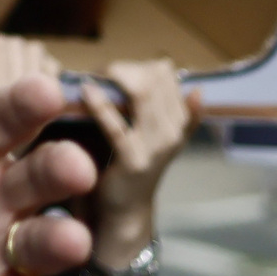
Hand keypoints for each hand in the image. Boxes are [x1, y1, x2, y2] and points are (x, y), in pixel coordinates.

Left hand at [81, 59, 199, 266]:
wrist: (123, 212)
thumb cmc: (128, 164)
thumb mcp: (151, 134)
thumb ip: (164, 107)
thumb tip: (192, 84)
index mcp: (178, 119)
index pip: (164, 72)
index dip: (135, 64)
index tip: (109, 70)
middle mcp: (173, 130)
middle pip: (154, 76)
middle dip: (122, 68)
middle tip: (97, 73)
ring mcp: (157, 146)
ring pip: (142, 92)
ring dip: (112, 78)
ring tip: (91, 78)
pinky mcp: (134, 161)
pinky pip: (116, 125)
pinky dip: (99, 104)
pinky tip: (85, 91)